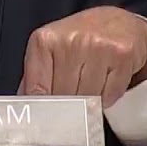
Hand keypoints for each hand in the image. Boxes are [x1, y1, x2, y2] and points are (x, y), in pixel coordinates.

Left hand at [18, 6, 146, 106]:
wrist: (121, 24)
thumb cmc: (82, 40)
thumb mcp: (51, 51)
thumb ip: (35, 78)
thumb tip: (25, 107)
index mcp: (44, 40)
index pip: (37, 90)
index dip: (43, 110)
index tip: (47, 121)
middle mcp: (70, 40)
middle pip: (63, 98)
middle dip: (69, 106)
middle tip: (74, 98)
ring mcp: (97, 45)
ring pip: (88, 99)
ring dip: (90, 102)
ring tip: (91, 85)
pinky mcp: (121, 54)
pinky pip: (110, 95)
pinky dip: (108, 97)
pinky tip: (107, 81)